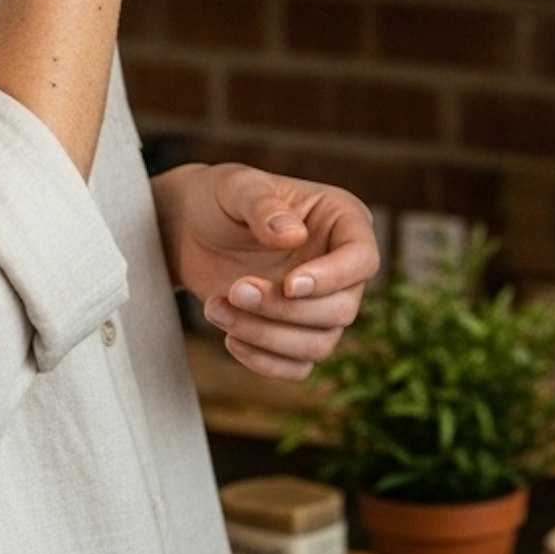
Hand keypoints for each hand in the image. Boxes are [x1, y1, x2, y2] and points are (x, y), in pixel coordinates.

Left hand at [156, 162, 378, 381]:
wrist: (192, 229)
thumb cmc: (222, 199)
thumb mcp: (237, 187)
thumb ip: (264, 206)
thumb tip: (294, 236)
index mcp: (342, 219)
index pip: (362, 258)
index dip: (333, 278)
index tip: (289, 284)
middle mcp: (341, 265)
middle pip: (342, 308)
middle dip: (285, 309)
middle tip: (235, 289)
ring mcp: (321, 303)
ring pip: (320, 343)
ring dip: (267, 335)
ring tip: (217, 308)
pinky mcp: (296, 333)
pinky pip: (298, 366)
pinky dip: (264, 361)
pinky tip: (230, 337)